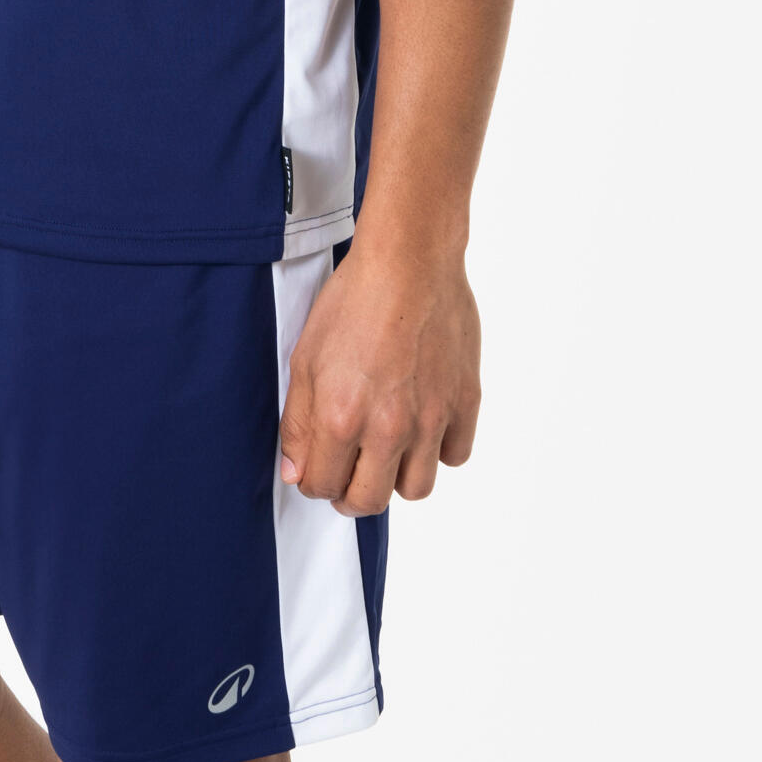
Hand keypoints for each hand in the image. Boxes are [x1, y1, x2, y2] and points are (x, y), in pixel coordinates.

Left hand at [277, 237, 481, 513]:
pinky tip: (422, 423)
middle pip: (369, 501)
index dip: (314, 480)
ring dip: (396, 476)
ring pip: (416, 488)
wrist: (409, 260)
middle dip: (350, 492)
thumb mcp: (305, 357)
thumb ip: (297, 423)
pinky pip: (455, 454)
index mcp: (342, 418)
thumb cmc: (355, 299)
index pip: (323, 487)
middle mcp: (390, 428)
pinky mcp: (465, 402)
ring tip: (387, 447)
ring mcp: (432, 418)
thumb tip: (296, 472)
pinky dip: (439, 448)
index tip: (318, 467)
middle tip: (349, 468)